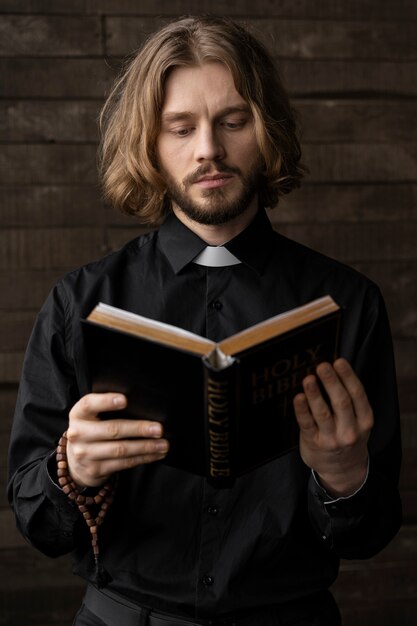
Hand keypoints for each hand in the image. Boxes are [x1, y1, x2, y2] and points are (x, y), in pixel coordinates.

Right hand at [66, 393, 168, 488]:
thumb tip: (140, 405)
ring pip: (121, 449)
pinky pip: (124, 463)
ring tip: (163, 444)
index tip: (125, 400)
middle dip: (138, 429)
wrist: (75, 461)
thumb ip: (106, 409)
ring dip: (146, 447)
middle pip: (112, 429)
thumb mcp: (91, 416)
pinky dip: (143, 458)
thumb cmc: (91, 430)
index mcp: (78, 415)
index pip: (89, 404)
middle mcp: (79, 434)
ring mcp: (86, 454)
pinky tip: (155, 454)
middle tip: (158, 429)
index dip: (106, 401)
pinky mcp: (96, 469)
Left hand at [293, 358, 372, 496]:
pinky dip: (302, 409)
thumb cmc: (347, 436)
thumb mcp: (358, 421)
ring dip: (315, 394)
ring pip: (323, 413)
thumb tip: (332, 370)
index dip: (348, 377)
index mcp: (364, 420)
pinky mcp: (314, 442)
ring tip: (308, 378)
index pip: (357, 395)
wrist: (342, 470)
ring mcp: (331, 438)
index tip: (339, 361)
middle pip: (341, 402)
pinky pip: (306, 424)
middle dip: (331, 382)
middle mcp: (350, 430)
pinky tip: (298, 397)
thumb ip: (349, 400)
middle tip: (322, 366)